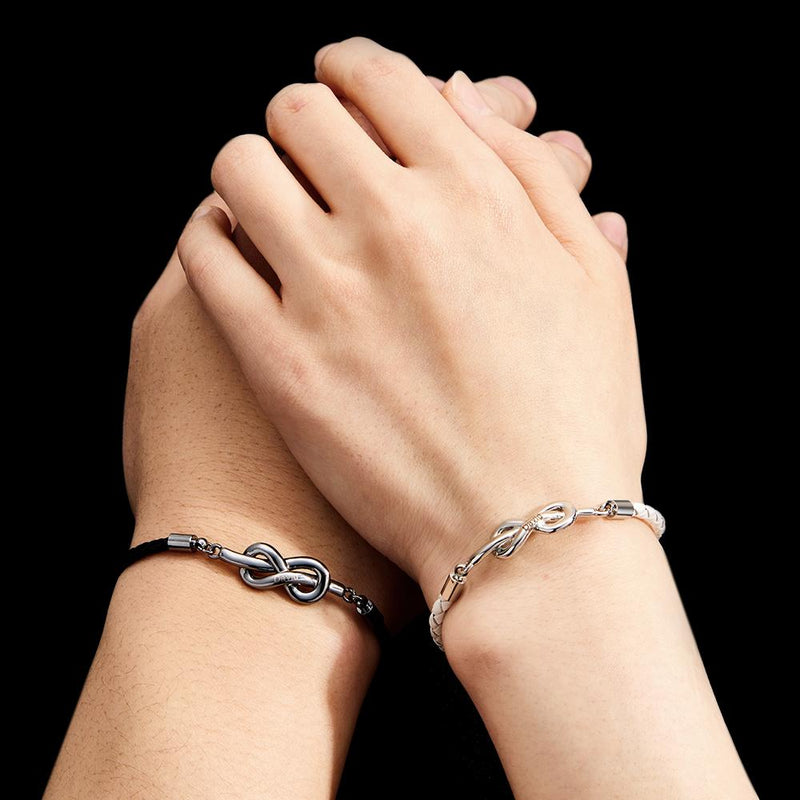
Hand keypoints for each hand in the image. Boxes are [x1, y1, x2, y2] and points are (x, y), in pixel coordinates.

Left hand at [178, 38, 640, 598]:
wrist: (527, 533)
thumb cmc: (575, 410)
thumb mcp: (593, 276)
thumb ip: (528, 172)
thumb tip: (460, 94)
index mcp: (471, 190)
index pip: (379, 75)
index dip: (353, 68)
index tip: (343, 85)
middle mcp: (393, 222)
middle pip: (298, 109)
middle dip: (301, 118)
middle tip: (310, 153)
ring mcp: (326, 290)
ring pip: (238, 169)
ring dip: (249, 171)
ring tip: (268, 202)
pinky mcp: (276, 359)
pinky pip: (206, 256)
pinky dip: (213, 239)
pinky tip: (236, 256)